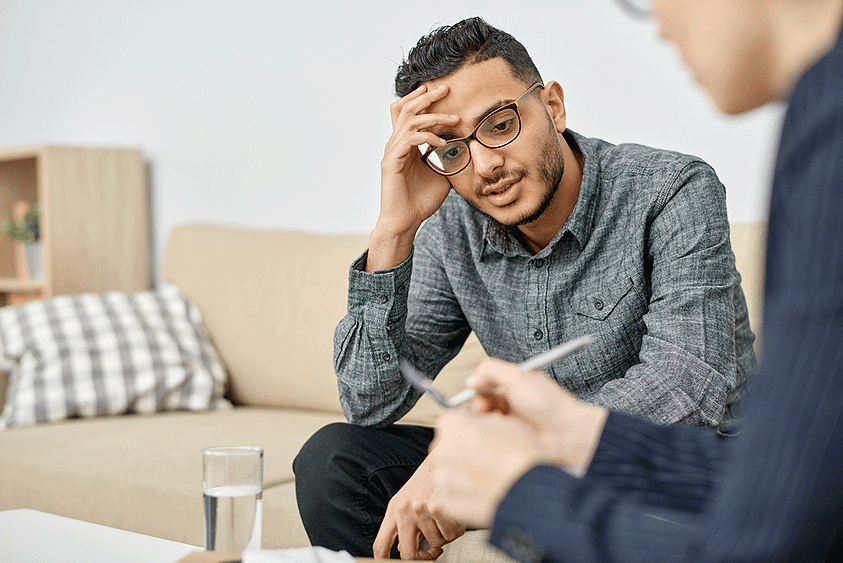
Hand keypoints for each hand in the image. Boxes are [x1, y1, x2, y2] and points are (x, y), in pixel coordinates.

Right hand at [367, 84, 459, 271]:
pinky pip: (409, 140)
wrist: (405, 222)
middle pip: (406, 108)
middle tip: (446, 88)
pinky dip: (427, 137)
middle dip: (426, 96)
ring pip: (409, 120)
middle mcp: (396, 144)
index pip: (411, 113)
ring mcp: (392, 152)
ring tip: (453, 118)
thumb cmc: (421, 201)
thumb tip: (467, 148)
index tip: (446, 93)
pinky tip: (443, 143)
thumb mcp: (442, 174)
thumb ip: (449, 158)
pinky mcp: (391, 162)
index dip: (426, 101)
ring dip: (432, 116)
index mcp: (405, 144)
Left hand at [372, 454, 465, 559]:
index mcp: (394, 509)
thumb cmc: (428, 479)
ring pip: (436, 544)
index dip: (383, 561)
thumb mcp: (407, 499)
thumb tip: (404, 549)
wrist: (445, 457)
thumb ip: (403, 523)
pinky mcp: (439, 507)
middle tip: (432, 552)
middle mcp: (404, 510)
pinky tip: (454, 515)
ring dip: (444, 536)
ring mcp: (421, 509)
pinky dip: (456, 529)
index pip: (380, 545)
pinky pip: (451, 535)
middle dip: (423, 558)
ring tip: (445, 519)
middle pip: (408, 554)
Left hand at [428, 411, 553, 527]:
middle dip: (460, 452)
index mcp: (454, 426)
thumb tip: (479, 427)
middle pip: (445, 448)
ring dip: (460, 475)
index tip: (477, 437)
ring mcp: (444, 479)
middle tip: (485, 460)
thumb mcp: (506, 424)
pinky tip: (483, 495)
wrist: (531, 493)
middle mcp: (443, 451)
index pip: (450, 423)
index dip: (466, 429)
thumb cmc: (523, 457)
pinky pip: (450, 496)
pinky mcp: (449, 503)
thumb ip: (483, 423)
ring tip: (486, 480)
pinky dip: (463, 496)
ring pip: (447, 473)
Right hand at [467, 358, 608, 473]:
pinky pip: (491, 436)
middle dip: (477, 405)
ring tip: (493, 423)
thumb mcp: (519, 377)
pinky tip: (499, 434)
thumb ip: (492, 370)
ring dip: (484, 420)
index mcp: (514, 385)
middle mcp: (511, 402)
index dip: (477, 387)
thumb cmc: (550, 405)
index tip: (473, 390)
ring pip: (485, 420)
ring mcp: (511, 422)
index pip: (485, 383)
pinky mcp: (511, 440)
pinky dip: (491, 434)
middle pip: (481, 403)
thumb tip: (471, 379)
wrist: (567, 434)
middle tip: (481, 410)